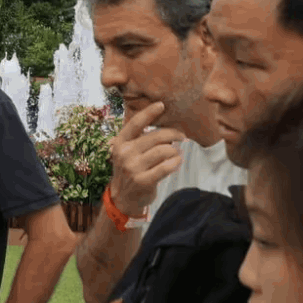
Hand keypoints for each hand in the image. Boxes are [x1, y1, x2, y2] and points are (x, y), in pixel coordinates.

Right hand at [107, 101, 185, 220]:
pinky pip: (166, 167)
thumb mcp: (127, 152)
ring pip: (164, 151)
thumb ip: (140, 139)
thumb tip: (165, 127)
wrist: (123, 198)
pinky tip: (178, 161)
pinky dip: (176, 162)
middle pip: (156, 137)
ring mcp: (133, 168)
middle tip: (181, 136)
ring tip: (177, 153)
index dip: (149, 112)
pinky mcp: (143, 181)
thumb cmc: (130, 170)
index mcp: (120, 142)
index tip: (162, 105)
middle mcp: (125, 153)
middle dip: (173, 134)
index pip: (135, 123)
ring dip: (175, 151)